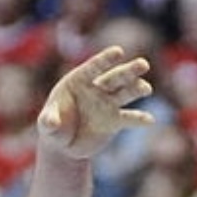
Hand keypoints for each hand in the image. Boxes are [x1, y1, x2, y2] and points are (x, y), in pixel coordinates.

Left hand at [39, 47, 156, 158]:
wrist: (64, 145)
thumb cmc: (53, 128)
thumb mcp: (46, 125)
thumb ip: (48, 121)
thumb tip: (50, 123)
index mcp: (79, 81)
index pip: (94, 67)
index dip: (105, 59)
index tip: (119, 51)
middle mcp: (96, 89)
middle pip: (115, 77)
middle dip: (129, 71)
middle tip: (143, 64)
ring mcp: (107, 104)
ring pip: (126, 93)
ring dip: (137, 89)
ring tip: (146, 89)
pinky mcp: (114, 121)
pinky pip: (129, 118)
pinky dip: (139, 119)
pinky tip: (149, 120)